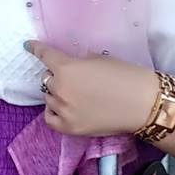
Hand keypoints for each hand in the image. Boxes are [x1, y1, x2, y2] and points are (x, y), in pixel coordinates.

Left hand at [25, 40, 160, 137]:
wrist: (145, 105)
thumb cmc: (127, 77)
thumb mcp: (100, 59)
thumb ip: (79, 62)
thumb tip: (71, 66)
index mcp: (66, 68)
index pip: (44, 55)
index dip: (36, 48)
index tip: (29, 45)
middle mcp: (60, 88)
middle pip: (47, 79)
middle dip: (57, 76)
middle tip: (74, 79)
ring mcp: (63, 110)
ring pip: (49, 98)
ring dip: (57, 94)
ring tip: (76, 95)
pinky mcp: (70, 128)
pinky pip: (50, 118)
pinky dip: (53, 112)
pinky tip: (62, 109)